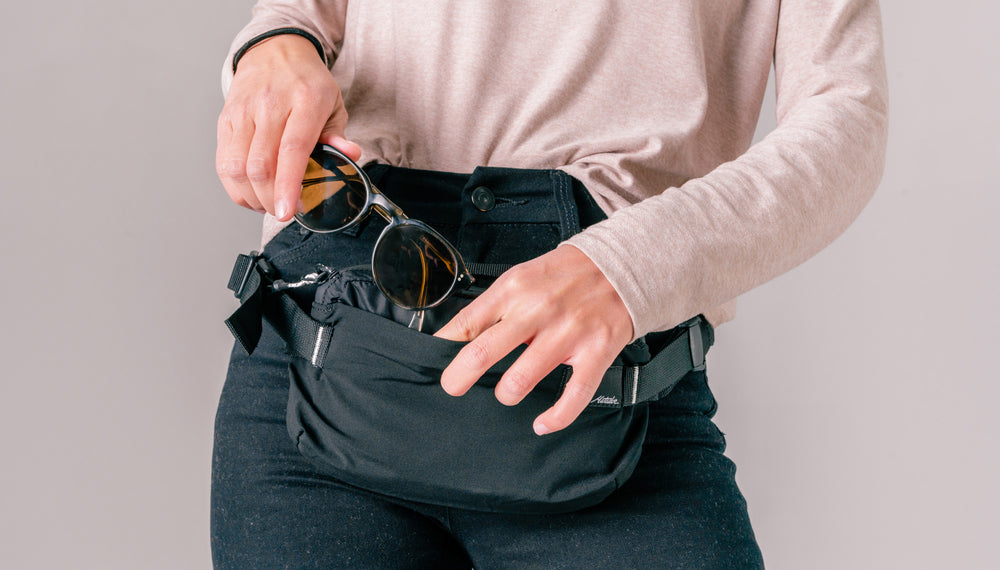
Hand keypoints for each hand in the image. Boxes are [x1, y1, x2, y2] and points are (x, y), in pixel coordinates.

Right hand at [216, 34, 361, 220]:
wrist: (275, 51)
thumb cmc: (307, 84)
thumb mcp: (334, 104)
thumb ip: (339, 135)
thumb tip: (350, 156)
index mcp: (306, 101)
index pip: (293, 150)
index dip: (287, 185)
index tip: (287, 212)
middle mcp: (271, 104)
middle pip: (261, 165)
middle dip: (270, 199)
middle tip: (284, 210)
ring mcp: (244, 111)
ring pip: (237, 167)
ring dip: (251, 196)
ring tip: (267, 204)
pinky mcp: (226, 119)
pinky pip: (223, 162)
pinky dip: (235, 187)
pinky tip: (251, 193)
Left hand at [435, 245, 634, 434]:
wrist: (623, 266)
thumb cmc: (567, 275)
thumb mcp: (522, 276)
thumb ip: (494, 307)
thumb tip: (460, 340)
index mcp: (514, 289)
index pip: (465, 324)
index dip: (443, 349)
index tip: (436, 361)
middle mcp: (538, 311)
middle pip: (483, 354)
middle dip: (458, 379)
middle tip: (454, 387)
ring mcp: (568, 334)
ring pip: (519, 382)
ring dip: (505, 394)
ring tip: (508, 391)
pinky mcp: (595, 353)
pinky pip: (572, 397)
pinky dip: (554, 418)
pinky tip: (541, 423)